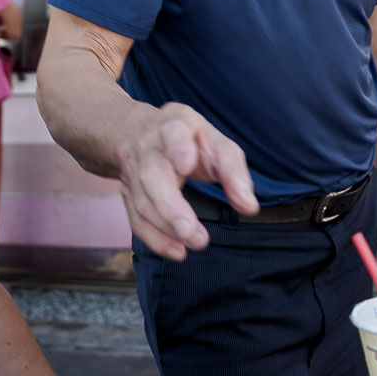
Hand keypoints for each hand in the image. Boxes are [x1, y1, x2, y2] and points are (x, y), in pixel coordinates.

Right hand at [117, 102, 257, 261]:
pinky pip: (136, 219)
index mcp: (175, 125)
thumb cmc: (189, 140)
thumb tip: (249, 207)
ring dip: (167, 227)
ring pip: (143, 201)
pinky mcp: (128, 192)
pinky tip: (176, 251)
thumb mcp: (215, 143)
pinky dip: (155, 239)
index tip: (186, 166)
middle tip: (191, 231)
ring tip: (195, 242)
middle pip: (153, 174)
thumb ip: (233, 171)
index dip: (178, 149)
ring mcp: (134, 170)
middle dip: (170, 206)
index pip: (174, 133)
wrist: (140, 132)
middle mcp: (149, 146)